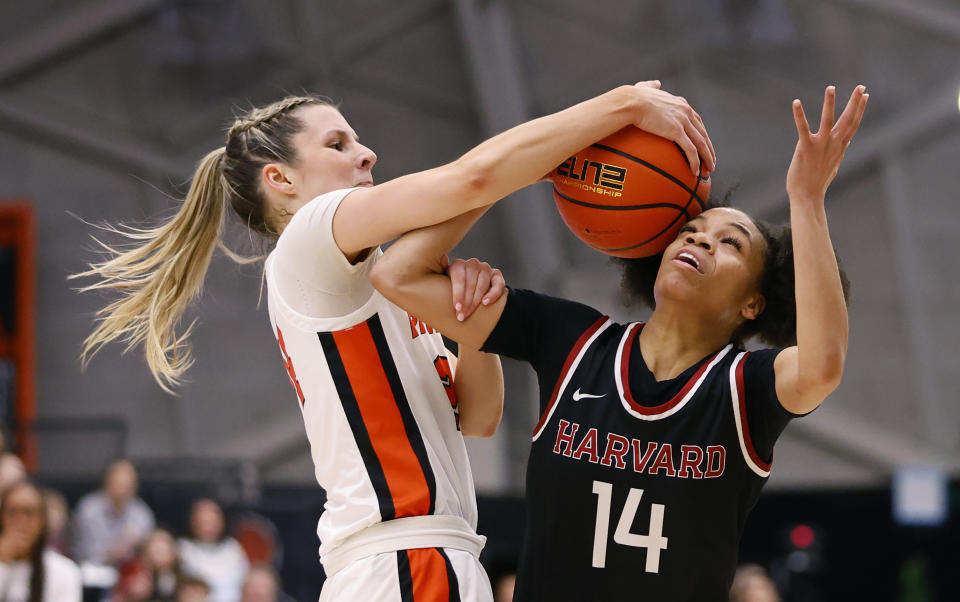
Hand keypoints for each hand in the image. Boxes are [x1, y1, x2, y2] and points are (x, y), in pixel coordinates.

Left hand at [446, 257, 504, 320]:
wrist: (465, 291)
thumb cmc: (450, 288)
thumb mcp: (442, 282)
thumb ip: (440, 271)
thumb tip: (443, 259)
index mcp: (458, 265)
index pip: (459, 278)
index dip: (458, 293)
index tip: (457, 307)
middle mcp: (472, 264)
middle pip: (471, 283)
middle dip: (466, 301)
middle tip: (462, 316)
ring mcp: (485, 269)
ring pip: (482, 284)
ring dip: (476, 300)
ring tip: (470, 312)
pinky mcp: (496, 275)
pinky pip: (498, 284)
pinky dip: (493, 294)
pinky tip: (485, 303)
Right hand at [632, 80, 716, 176]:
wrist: (631, 101)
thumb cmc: (634, 96)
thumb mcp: (647, 89)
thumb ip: (653, 87)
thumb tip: (656, 84)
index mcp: (681, 104)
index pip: (698, 122)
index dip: (702, 135)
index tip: (704, 147)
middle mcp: (686, 111)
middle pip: (703, 134)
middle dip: (709, 150)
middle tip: (711, 162)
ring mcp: (683, 121)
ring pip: (701, 143)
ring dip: (707, 159)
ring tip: (708, 171)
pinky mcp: (676, 131)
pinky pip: (690, 150)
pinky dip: (695, 161)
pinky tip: (695, 171)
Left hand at [786, 85, 867, 201]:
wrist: (807, 196)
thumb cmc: (818, 181)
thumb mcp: (834, 163)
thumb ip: (840, 150)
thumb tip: (848, 141)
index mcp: (840, 147)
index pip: (853, 124)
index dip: (860, 109)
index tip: (865, 95)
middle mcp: (833, 144)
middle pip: (848, 120)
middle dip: (855, 102)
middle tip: (861, 86)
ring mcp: (820, 146)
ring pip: (828, 120)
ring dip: (830, 103)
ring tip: (831, 87)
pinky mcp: (805, 148)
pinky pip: (802, 128)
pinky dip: (799, 115)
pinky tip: (796, 102)